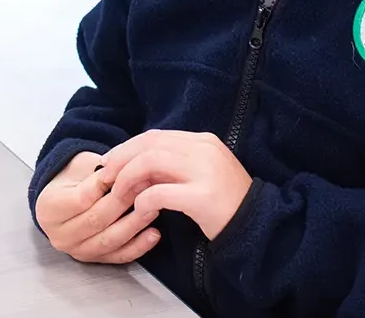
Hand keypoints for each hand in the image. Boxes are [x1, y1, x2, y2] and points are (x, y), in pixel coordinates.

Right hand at [35, 150, 162, 264]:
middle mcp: (59, 234)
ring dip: (134, 224)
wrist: (69, 196)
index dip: (104, 186)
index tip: (125, 172)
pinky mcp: (95, 260)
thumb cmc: (75, 179)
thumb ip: (99, 170)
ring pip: (109, 240)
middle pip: (96, 220)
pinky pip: (119, 256)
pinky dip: (139, 246)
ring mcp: (77, 250)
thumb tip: (125, 171)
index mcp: (48, 208)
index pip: (80, 199)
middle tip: (145, 187)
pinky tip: (153, 234)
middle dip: (124, 203)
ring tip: (152, 208)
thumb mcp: (80, 166)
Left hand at [99, 130, 252, 240]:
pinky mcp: (203, 197)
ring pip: (150, 162)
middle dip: (121, 159)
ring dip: (127, 178)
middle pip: (149, 144)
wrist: (259, 228)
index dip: (127, 147)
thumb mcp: (199, 175)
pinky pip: (160, 193)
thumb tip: (133, 166)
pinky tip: (139, 210)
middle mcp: (204, 149)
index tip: (110, 162)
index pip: (155, 137)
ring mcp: (205, 171)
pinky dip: (143, 201)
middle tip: (105, 177)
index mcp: (203, 141)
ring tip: (118, 194)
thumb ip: (172, 167)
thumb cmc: (225, 204)